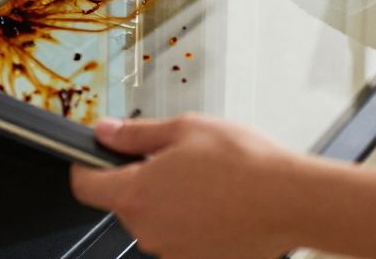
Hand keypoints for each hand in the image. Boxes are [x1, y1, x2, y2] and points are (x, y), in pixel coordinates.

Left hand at [70, 114, 307, 258]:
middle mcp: (148, 230)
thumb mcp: (184, 129)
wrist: (289, 200)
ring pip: (155, 220)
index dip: (86, 166)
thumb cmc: (244, 163)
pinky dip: (192, 222)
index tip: (94, 156)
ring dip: (169, 202)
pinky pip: (181, 238)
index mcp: (136, 193)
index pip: (85, 186)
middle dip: (141, 180)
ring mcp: (172, 252)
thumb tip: (104, 133)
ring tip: (208, 182)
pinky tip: (219, 205)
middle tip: (177, 160)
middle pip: (125, 202)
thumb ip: (134, 134)